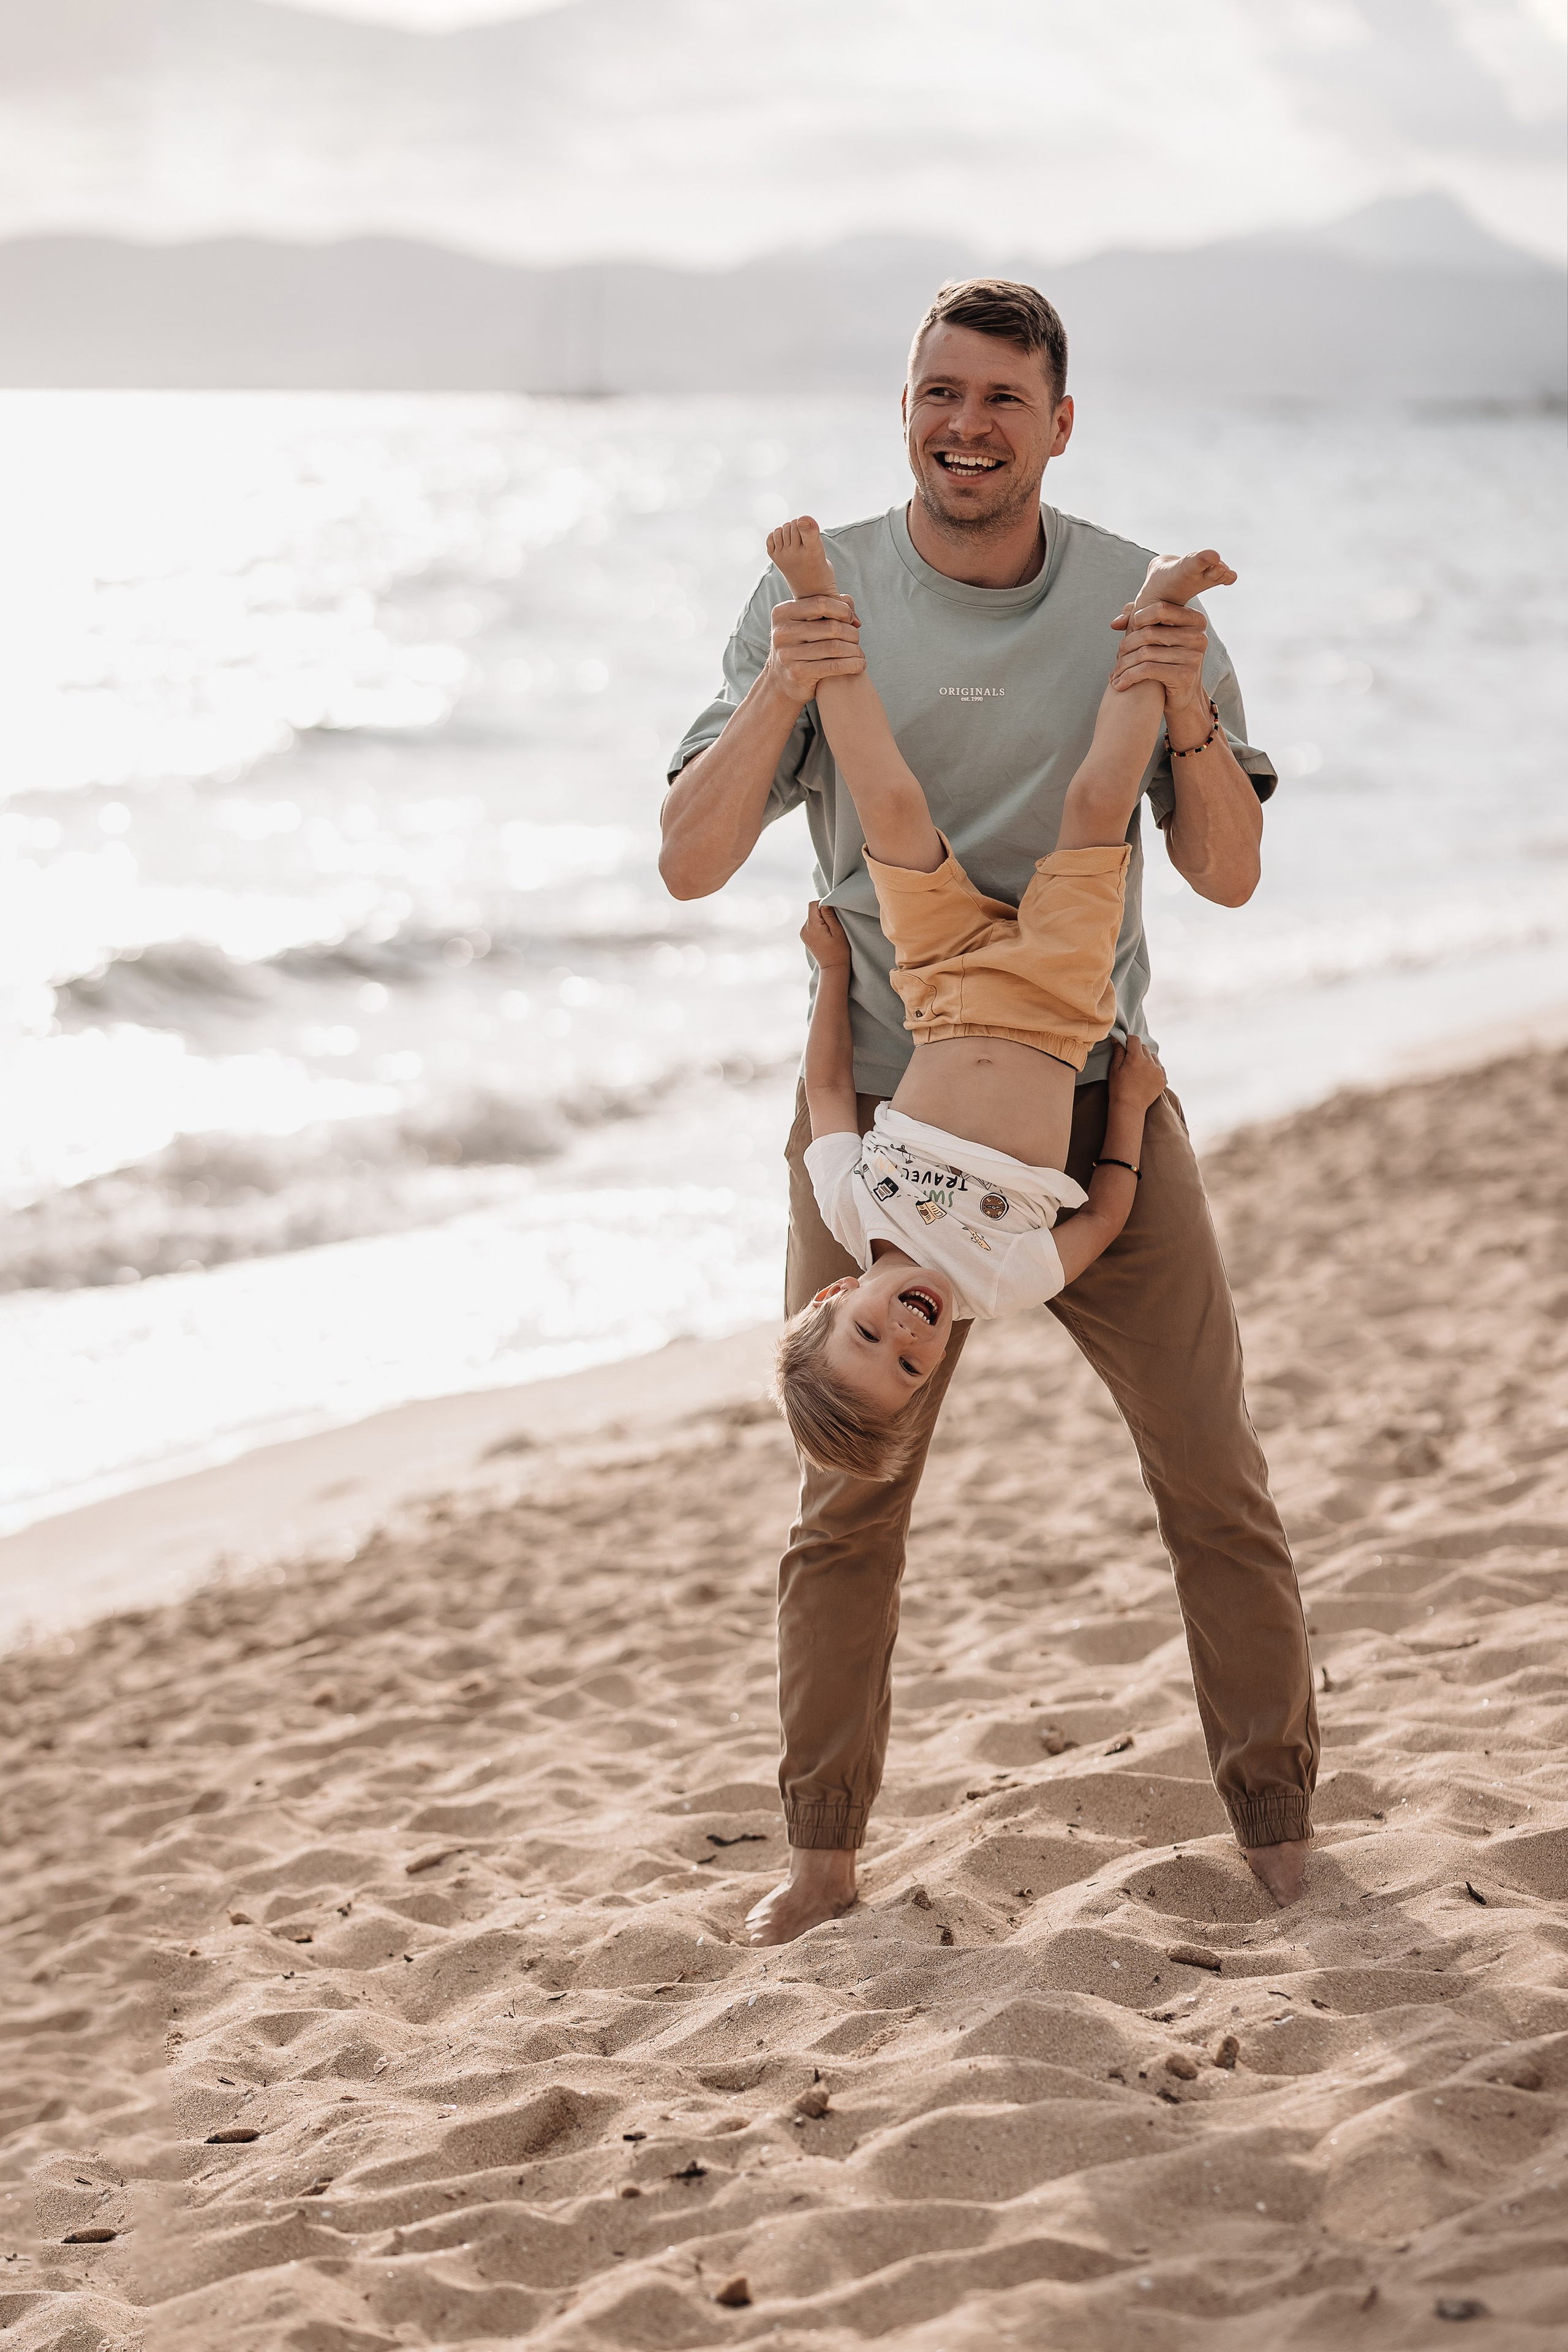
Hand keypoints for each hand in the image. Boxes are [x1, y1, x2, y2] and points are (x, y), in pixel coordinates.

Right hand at [767, 594, 864, 708]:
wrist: (783, 679)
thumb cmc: (801, 645)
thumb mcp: (806, 622)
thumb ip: (828, 607)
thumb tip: (851, 610)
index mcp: (782, 613)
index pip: (820, 603)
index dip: (842, 610)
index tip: (852, 620)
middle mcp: (782, 632)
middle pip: (831, 626)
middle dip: (851, 633)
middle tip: (857, 639)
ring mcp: (787, 654)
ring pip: (835, 647)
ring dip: (854, 650)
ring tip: (860, 653)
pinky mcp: (798, 673)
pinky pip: (834, 666)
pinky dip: (852, 665)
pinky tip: (860, 665)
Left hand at [801, 900, 850, 971]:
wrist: (833, 968)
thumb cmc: (839, 951)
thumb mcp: (838, 931)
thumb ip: (829, 915)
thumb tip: (824, 902)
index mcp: (812, 927)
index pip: (813, 905)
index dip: (824, 904)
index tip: (833, 912)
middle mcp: (804, 929)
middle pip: (812, 911)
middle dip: (823, 913)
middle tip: (833, 923)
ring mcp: (803, 934)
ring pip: (812, 917)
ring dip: (821, 919)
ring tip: (830, 930)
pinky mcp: (805, 937)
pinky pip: (811, 924)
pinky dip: (818, 925)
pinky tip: (826, 934)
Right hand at [1107, 1034, 1166, 1111]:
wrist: (1129, 1107)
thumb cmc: (1118, 1088)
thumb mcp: (1114, 1068)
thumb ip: (1118, 1051)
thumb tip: (1117, 1038)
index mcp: (1136, 1058)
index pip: (1134, 1039)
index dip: (1128, 1041)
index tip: (1125, 1046)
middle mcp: (1150, 1062)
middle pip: (1144, 1047)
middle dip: (1137, 1051)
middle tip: (1130, 1061)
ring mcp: (1158, 1071)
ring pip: (1153, 1056)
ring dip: (1146, 1059)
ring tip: (1138, 1070)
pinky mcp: (1163, 1079)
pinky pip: (1159, 1067)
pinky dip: (1153, 1068)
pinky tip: (1145, 1076)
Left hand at [1109, 598, 1209, 738]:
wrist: (1182, 695)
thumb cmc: (1167, 660)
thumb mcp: (1158, 636)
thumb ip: (1138, 620)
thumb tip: (1115, 624)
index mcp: (1196, 620)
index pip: (1162, 608)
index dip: (1139, 617)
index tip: (1129, 629)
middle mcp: (1198, 637)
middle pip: (1149, 632)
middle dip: (1126, 645)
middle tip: (1117, 657)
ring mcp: (1194, 657)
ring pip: (1145, 652)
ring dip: (1124, 664)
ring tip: (1115, 673)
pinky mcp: (1185, 676)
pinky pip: (1147, 670)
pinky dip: (1128, 676)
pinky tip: (1118, 684)